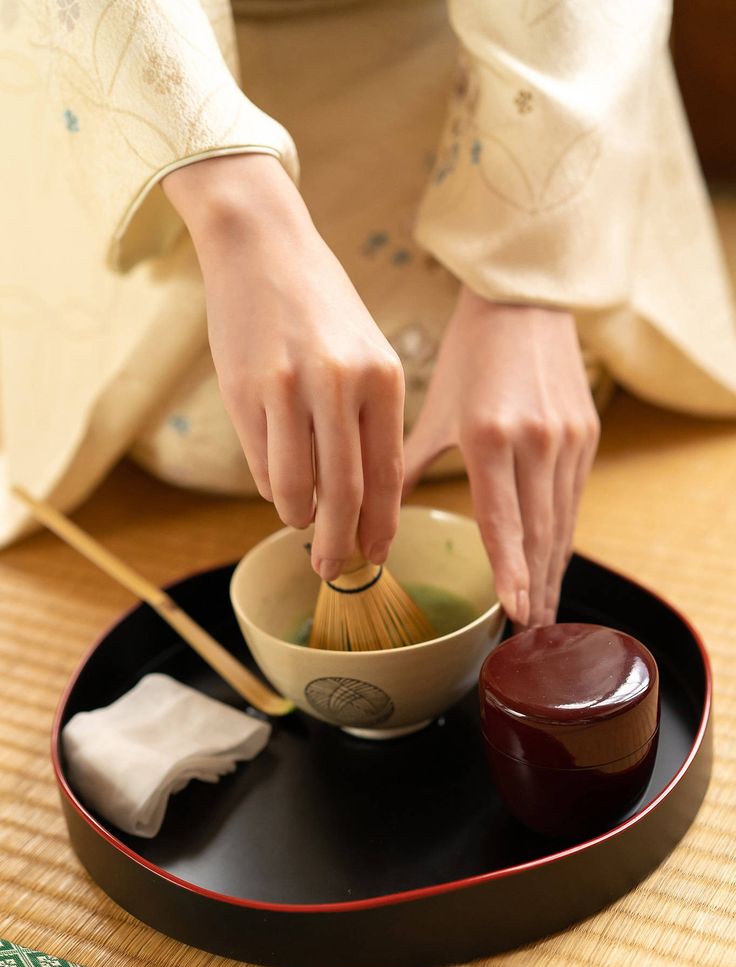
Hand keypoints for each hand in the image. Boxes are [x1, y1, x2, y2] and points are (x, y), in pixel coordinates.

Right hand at [161, 153, 404, 579]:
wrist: (262, 247)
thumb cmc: (321, 308)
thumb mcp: (368, 354)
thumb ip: (371, 422)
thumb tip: (364, 501)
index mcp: (384, 378)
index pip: (387, 474)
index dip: (380, 526)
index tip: (376, 555)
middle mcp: (341, 385)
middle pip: (343, 494)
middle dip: (340, 543)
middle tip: (335, 569)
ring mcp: (289, 389)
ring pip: (294, 488)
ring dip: (298, 517)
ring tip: (301, 521)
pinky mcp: (245, 392)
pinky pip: (259, 465)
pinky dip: (270, 487)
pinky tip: (276, 485)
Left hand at [403, 287, 599, 627]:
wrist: (524, 300)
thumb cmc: (470, 354)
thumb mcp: (433, 411)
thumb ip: (408, 468)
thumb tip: (376, 517)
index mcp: (491, 437)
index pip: (504, 522)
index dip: (512, 572)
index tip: (516, 613)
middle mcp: (536, 442)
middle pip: (540, 533)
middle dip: (537, 587)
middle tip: (532, 633)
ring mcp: (567, 439)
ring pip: (562, 521)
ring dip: (553, 571)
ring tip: (545, 614)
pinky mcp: (586, 434)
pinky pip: (574, 499)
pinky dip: (563, 536)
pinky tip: (554, 563)